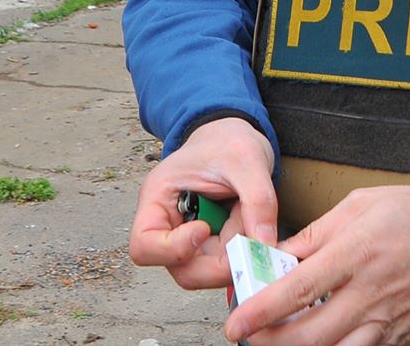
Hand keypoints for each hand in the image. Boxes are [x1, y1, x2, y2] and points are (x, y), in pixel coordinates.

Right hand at [128, 117, 278, 289]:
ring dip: (235, 256)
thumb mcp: (246, 160)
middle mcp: (168, 225)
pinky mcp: (211, 245)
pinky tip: (254, 227)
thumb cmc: (227, 141)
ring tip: (249, 220)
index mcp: (157, 199)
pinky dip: (244, 253)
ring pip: (206, 271)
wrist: (234, 138)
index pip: (145, 246)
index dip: (174, 249)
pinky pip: (225, 263)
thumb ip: (258, 200)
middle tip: (247, 247)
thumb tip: (265, 245)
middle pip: (180, 269)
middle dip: (217, 266)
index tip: (204, 229)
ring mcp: (190, 239)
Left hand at [223, 184, 409, 345]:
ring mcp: (387, 321)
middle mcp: (369, 293)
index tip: (235, 321)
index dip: (259, 310)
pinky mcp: (402, 338)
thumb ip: (318, 233)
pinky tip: (322, 341)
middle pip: (307, 335)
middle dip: (269, 342)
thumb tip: (280, 255)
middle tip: (247, 336)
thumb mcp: (364, 204)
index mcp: (355, 252)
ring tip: (279, 341)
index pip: (295, 290)